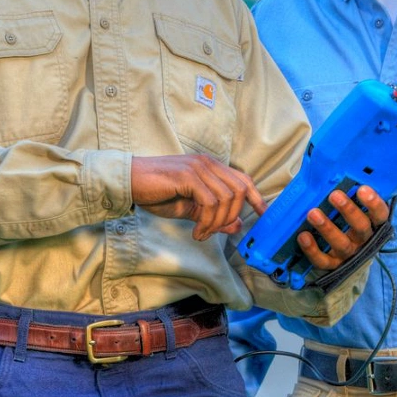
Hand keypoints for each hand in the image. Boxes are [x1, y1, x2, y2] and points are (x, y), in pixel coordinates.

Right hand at [131, 154, 266, 241]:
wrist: (131, 182)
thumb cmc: (159, 192)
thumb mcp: (190, 208)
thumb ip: (214, 215)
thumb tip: (237, 225)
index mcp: (211, 167)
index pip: (244, 179)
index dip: (257, 198)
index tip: (264, 215)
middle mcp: (208, 163)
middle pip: (240, 190)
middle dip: (232, 216)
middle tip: (214, 231)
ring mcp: (199, 168)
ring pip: (227, 198)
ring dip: (217, 223)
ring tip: (201, 233)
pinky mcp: (188, 176)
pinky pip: (210, 202)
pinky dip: (207, 222)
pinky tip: (196, 231)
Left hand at [297, 185, 389, 270]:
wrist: (348, 259)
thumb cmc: (349, 225)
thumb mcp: (355, 210)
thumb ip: (350, 194)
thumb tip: (334, 168)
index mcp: (372, 225)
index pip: (380, 214)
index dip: (373, 203)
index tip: (362, 189)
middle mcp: (363, 240)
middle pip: (361, 227)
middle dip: (348, 211)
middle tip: (334, 195)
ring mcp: (349, 255)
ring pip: (341, 244)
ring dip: (327, 228)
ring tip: (313, 213)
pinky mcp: (333, 266)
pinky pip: (323, 260)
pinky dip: (312, 249)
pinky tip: (303, 235)